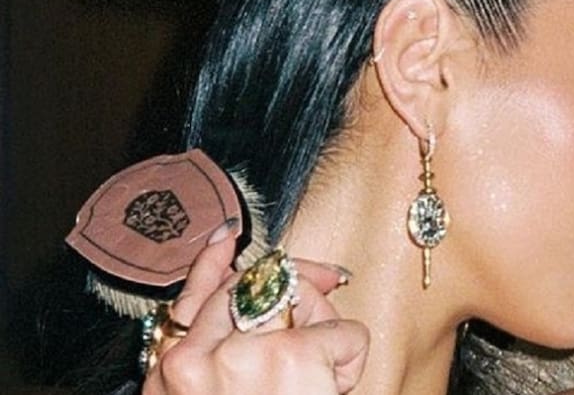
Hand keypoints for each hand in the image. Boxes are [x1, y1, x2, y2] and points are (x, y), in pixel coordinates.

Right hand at [142, 223, 368, 393]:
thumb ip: (210, 357)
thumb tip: (246, 303)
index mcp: (171, 374)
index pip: (189, 300)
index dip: (214, 267)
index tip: (225, 243)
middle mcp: (196, 359)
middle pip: (250, 289)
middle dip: (296, 283)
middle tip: (329, 279)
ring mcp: (245, 353)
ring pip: (301, 304)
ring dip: (325, 334)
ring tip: (323, 379)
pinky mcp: (294, 353)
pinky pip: (343, 332)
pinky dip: (353, 358)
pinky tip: (339, 388)